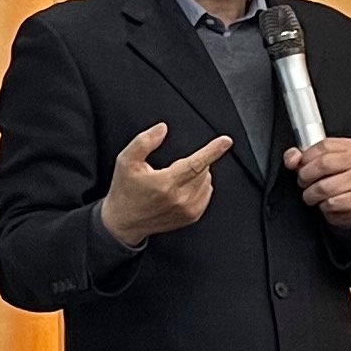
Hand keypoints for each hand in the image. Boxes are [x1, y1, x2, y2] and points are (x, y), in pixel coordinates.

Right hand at [98, 122, 228, 246]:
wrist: (124, 221)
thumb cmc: (125, 190)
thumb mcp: (126, 161)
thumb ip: (144, 141)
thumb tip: (162, 129)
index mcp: (166, 183)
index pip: (196, 163)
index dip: (213, 150)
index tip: (226, 141)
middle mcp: (180, 199)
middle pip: (203, 170)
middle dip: (192, 162)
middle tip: (172, 168)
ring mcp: (187, 210)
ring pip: (207, 181)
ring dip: (197, 174)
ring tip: (174, 179)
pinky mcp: (191, 217)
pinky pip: (206, 193)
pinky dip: (199, 186)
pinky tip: (181, 188)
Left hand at [288, 135, 350, 224]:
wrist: (347, 203)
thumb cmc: (330, 179)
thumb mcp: (313, 162)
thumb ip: (298, 157)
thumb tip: (292, 159)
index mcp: (348, 147)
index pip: (324, 146)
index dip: (306, 157)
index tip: (300, 166)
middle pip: (323, 164)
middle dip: (305, 176)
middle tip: (302, 182)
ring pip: (325, 187)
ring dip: (310, 194)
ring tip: (311, 195)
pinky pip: (332, 203)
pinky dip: (322, 205)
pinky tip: (324, 203)